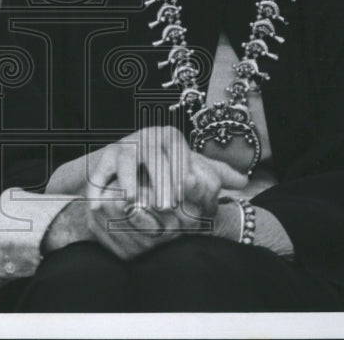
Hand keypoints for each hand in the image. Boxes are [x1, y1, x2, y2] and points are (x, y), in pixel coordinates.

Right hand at [84, 127, 248, 257]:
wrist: (128, 162)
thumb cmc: (165, 167)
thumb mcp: (189, 166)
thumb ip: (215, 174)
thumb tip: (244, 180)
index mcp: (170, 137)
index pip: (177, 150)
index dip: (180, 172)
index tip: (185, 195)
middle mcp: (146, 137)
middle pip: (152, 154)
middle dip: (159, 180)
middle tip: (166, 206)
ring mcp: (124, 146)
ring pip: (125, 159)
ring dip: (128, 182)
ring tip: (133, 203)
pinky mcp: (104, 159)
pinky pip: (100, 172)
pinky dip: (98, 188)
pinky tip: (100, 206)